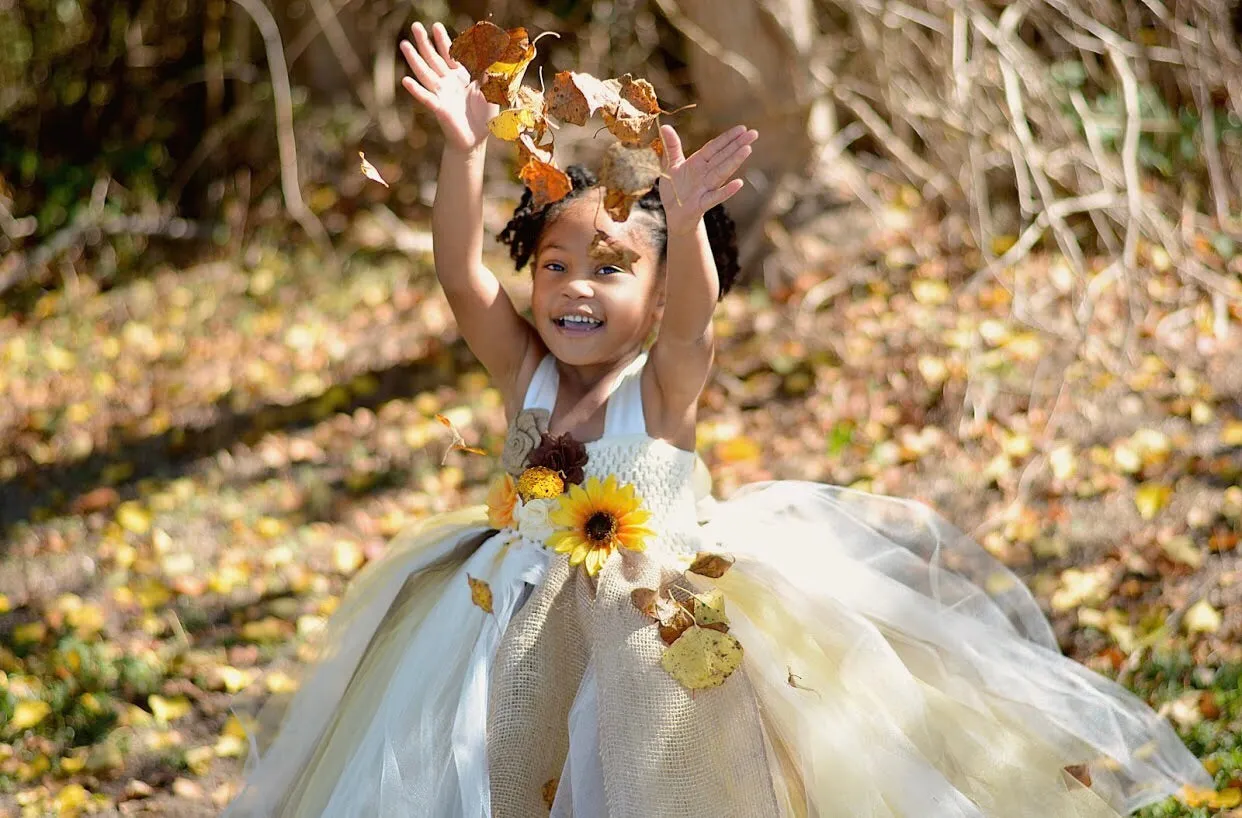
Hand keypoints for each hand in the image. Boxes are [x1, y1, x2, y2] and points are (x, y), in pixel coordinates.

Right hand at [400, 22, 497, 152]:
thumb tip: (492, 53)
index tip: (435, 26)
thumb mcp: (491, 89)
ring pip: (425, 73)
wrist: (477, 139)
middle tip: (415, 26)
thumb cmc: (484, 114)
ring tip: (404, 45)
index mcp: (460, 76)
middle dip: (425, 43)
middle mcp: (447, 82)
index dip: (442, 40)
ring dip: (414, 60)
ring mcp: (441, 94)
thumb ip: (489, 72)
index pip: (449, 54)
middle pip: (433, 59)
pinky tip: (405, 80)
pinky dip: (416, 90)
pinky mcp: (439, 109)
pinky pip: (426, 98)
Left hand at [658, 124, 757, 235]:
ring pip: (721, 173)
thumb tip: (665, 126)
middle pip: (723, 157)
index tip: (742, 128)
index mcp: (698, 163)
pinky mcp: (701, 204)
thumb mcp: (670, 165)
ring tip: (747, 150)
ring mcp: (705, 188)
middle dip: (737, 145)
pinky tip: (739, 183)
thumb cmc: (675, 190)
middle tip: (753, 134)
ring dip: (734, 162)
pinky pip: (715, 197)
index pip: (714, 147)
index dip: (727, 138)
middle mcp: (705, 174)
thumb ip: (671, 147)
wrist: (674, 215)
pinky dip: (726, 191)